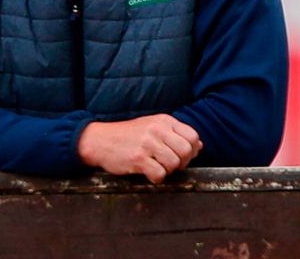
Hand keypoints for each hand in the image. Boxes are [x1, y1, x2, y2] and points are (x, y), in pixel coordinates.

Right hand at [77, 114, 202, 182]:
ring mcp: (147, 144)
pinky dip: (157, 178)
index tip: (183, 156)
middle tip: (172, 166)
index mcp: (164, 121)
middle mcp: (157, 130)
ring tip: (157, 167)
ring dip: (168, 171)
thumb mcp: (153, 126)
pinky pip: (159, 174)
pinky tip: (149, 173)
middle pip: (186, 151)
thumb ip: (175, 134)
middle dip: (182, 163)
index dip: (192, 150)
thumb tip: (199, 146)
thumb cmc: (129, 135)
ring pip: (174, 164)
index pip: (193, 136)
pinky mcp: (138, 158)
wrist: (100, 140)